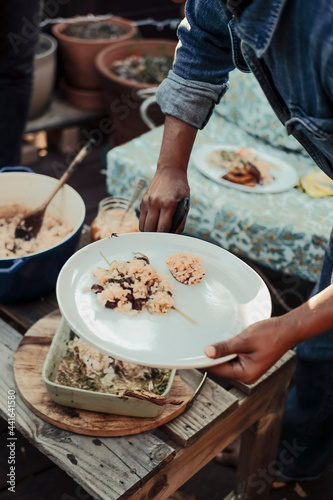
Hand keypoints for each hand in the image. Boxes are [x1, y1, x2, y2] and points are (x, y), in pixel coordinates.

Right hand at [139, 115, 196, 232]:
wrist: (169, 171)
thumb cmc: (180, 188)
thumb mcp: (185, 204)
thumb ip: (181, 220)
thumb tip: (175, 235)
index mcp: (168, 204)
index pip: (163, 228)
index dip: (165, 237)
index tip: (168, 240)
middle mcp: (155, 203)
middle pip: (150, 229)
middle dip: (156, 236)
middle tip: (162, 238)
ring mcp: (147, 202)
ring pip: (143, 226)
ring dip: (149, 232)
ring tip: (157, 232)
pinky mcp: (142, 202)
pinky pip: (141, 219)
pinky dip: (146, 224)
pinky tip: (153, 223)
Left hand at [204, 317, 290, 383]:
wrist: (288, 329)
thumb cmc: (270, 334)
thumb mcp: (244, 340)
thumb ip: (226, 348)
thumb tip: (208, 353)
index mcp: (246, 374)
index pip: (218, 369)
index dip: (205, 361)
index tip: (192, 354)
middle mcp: (247, 375)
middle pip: (221, 367)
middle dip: (212, 356)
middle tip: (199, 343)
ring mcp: (249, 369)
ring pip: (227, 361)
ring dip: (221, 351)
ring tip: (213, 340)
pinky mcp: (250, 361)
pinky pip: (234, 357)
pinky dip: (228, 350)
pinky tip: (225, 340)